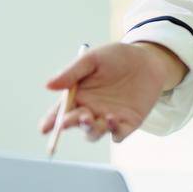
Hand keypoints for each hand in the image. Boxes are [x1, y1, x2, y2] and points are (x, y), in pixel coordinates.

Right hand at [39, 42, 184, 143]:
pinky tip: (112, 118)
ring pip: (93, 133)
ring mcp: (108, 118)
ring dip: (90, 129)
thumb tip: (48, 85)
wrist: (148, 60)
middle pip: (74, 124)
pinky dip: (113, 131)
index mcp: (78, 96)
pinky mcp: (127, 123)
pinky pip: (117, 134)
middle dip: (69, 124)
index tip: (44, 128)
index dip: (50, 122)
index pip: (60, 112)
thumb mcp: (93, 59)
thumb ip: (72, 72)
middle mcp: (90, 110)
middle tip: (68, 120)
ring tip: (91, 117)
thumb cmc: (117, 57)